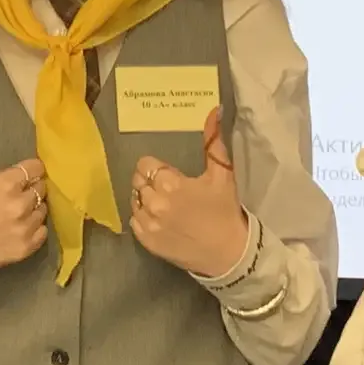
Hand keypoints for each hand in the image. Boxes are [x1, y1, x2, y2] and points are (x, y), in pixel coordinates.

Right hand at [0, 111, 48, 272]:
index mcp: (7, 183)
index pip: (35, 167)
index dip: (28, 169)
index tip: (19, 175)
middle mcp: (21, 205)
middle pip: (42, 187)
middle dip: (31, 187)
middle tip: (14, 193)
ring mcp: (25, 228)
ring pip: (44, 209)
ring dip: (33, 208)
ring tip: (15, 211)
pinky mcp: (26, 248)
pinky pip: (43, 232)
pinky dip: (34, 228)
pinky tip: (18, 227)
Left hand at [130, 108, 251, 277]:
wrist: (229, 254)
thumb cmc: (225, 211)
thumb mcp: (222, 174)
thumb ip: (213, 142)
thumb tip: (213, 110)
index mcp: (170, 184)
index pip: (145, 164)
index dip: (157, 168)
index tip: (171, 175)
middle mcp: (154, 203)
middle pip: (138, 181)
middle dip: (151, 182)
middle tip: (170, 190)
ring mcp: (148, 224)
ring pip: (134, 200)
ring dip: (146, 199)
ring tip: (166, 205)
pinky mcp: (146, 241)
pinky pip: (134, 220)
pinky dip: (144, 218)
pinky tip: (162, 220)